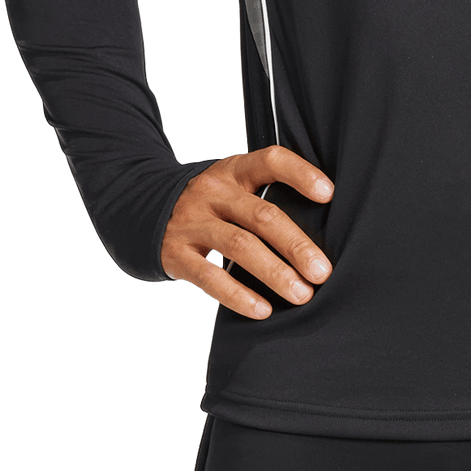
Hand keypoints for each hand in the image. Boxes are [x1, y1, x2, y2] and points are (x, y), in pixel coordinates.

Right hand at [161, 148, 334, 318]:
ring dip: (274, 273)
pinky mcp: (176, 252)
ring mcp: (192, 221)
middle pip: (261, 215)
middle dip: (296, 245)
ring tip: (302, 294)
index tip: (329, 194)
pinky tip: (262, 310)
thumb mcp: (231, 187)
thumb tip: (320, 235)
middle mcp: (213, 192)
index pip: (270, 161)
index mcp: (233, 171)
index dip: (301, 174)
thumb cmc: (210, 204)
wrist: (141, 209)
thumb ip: (264, 199)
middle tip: (322, 272)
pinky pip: (209, 276)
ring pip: (239, 246)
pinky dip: (238, 295)